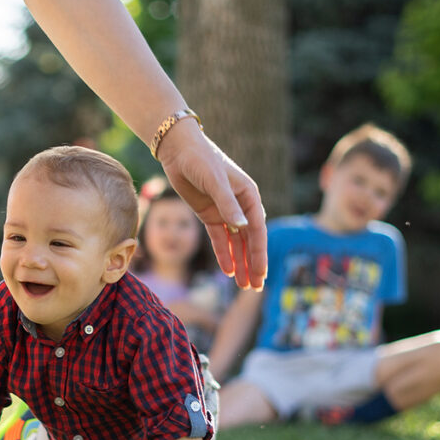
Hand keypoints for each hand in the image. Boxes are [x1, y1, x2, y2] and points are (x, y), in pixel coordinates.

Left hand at [157, 129, 266, 289]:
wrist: (179, 151)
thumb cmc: (201, 160)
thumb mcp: (215, 181)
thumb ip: (228, 205)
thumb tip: (243, 227)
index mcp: (249, 196)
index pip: (257, 230)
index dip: (259, 254)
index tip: (260, 274)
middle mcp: (240, 206)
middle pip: (249, 241)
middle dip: (252, 264)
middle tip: (255, 288)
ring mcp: (225, 211)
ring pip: (235, 243)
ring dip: (240, 263)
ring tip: (243, 285)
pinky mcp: (209, 214)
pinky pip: (219, 239)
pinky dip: (224, 254)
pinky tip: (227, 271)